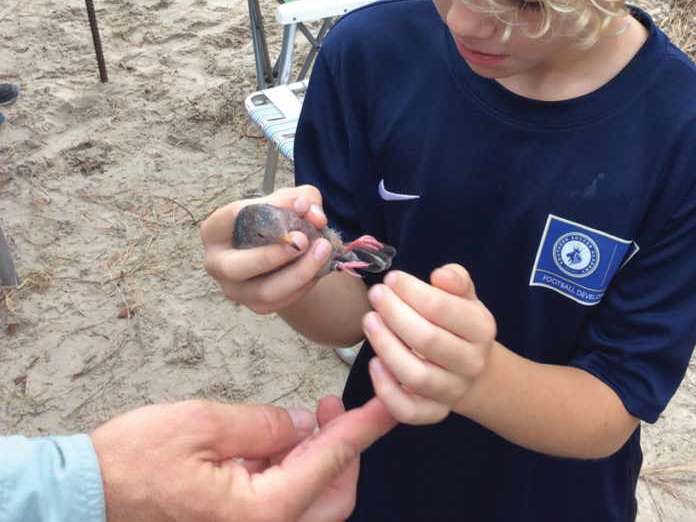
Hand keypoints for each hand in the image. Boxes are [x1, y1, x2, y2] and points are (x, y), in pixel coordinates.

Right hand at [91, 396, 395, 521]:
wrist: (83, 496)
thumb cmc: (133, 464)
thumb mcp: (204, 425)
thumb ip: (265, 425)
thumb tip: (303, 423)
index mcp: (261, 512)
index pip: (332, 461)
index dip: (365, 427)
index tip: (391, 404)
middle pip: (335, 494)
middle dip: (345, 448)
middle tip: (336, 405)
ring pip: (313, 500)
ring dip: (320, 457)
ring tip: (313, 413)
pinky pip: (284, 501)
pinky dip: (294, 468)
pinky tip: (284, 437)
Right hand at [201, 186, 332, 313]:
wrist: (281, 252)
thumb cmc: (278, 221)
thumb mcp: (290, 200)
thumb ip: (304, 198)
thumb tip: (315, 216)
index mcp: (215, 230)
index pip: (234, 217)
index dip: (270, 208)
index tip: (302, 205)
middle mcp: (216, 263)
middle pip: (236, 267)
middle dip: (272, 255)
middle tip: (303, 240)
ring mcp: (234, 289)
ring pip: (264, 291)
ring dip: (298, 273)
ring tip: (323, 250)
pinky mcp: (255, 305)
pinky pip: (281, 301)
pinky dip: (304, 285)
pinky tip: (319, 268)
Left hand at [362, 264, 496, 424]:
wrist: (477, 372)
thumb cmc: (462, 326)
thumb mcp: (467, 298)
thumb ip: (457, 280)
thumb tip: (440, 274)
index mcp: (481, 328)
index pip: (443, 308)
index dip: (412, 291)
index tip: (392, 279)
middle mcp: (471, 362)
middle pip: (427, 340)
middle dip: (395, 314)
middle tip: (376, 296)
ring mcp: (453, 390)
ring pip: (415, 376)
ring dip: (386, 347)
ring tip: (369, 321)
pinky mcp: (434, 412)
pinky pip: (408, 410)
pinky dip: (387, 391)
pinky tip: (374, 364)